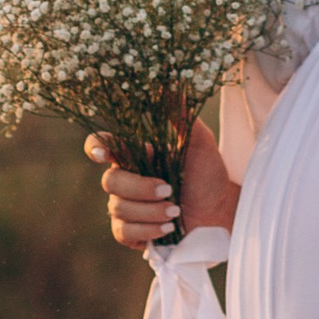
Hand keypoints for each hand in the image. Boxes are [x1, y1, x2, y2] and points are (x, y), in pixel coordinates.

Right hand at [85, 120, 232, 253]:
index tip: (103, 155)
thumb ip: (183, 117)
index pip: (101, 146)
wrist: (222, 213)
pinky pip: (122, 232)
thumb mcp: (201, 143)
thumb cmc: (210, 176)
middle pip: (110, 182)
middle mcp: (127, 180)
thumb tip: (169, 86)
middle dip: (140, 188)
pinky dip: (145, 230)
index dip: (95, 148)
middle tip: (170, 190)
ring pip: (117, 209)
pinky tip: (167, 227)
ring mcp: (127, 207)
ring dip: (149, 211)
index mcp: (136, 155)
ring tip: (177, 212)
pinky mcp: (133, 233)